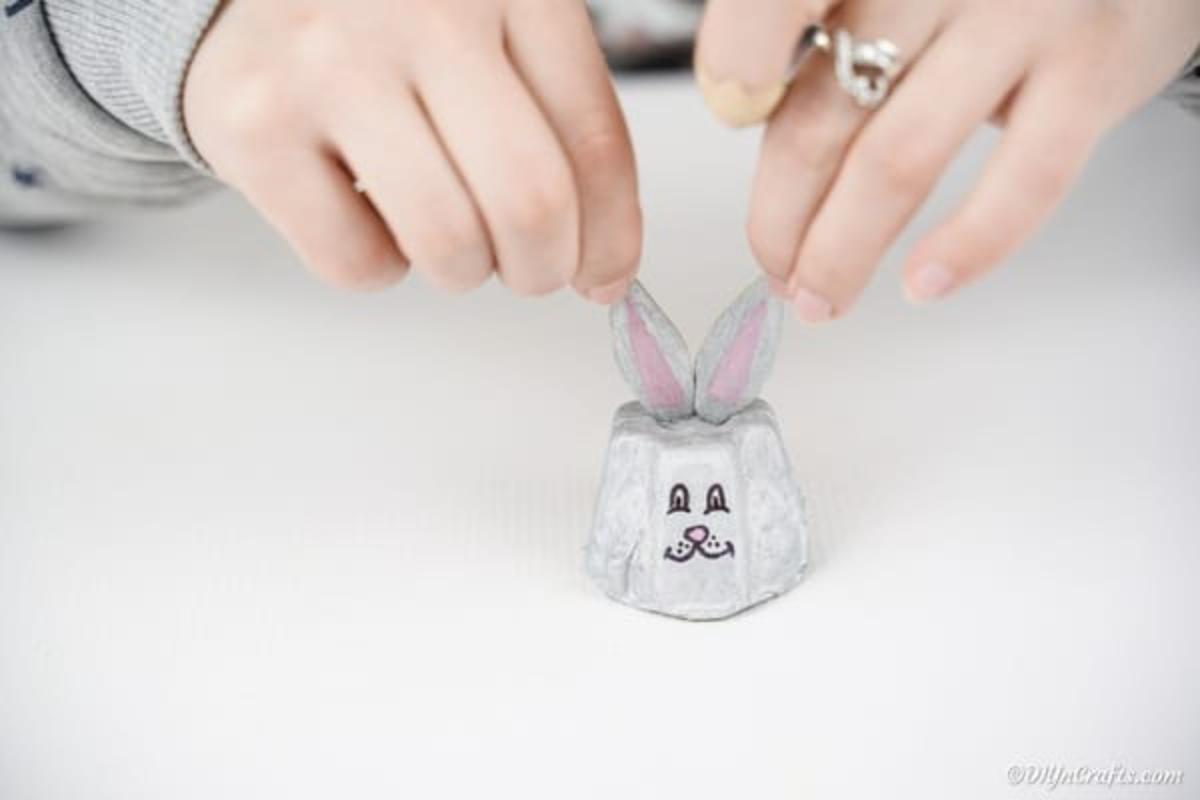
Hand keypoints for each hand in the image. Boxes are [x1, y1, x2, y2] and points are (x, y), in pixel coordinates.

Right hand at [184, 0, 640, 301]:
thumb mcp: (498, 32)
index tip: (604, 275)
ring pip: (448, 242)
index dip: (611, 235)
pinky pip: (357, 262)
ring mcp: (332, 63)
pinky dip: (377, 265)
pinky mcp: (256, 125)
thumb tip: (605, 269)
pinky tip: (366, 209)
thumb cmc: (394, 26)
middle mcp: (425, 9)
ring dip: (463, 270)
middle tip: (530, 269)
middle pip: (530, 201)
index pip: (593, 140)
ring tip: (446, 232)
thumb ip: (562, 125)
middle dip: (543, 267)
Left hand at [695, 0, 1199, 320]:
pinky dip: (967, 245)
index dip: (738, 57)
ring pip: (899, 157)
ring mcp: (1021, 17)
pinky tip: (924, 284)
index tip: (730, 109)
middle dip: (783, 215)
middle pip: (825, 113)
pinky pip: (1022, 178)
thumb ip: (826, 35)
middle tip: (774, 268)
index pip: (776, 0)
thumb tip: (737, 109)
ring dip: (844, 250)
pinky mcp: (1094, 70)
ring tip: (821, 298)